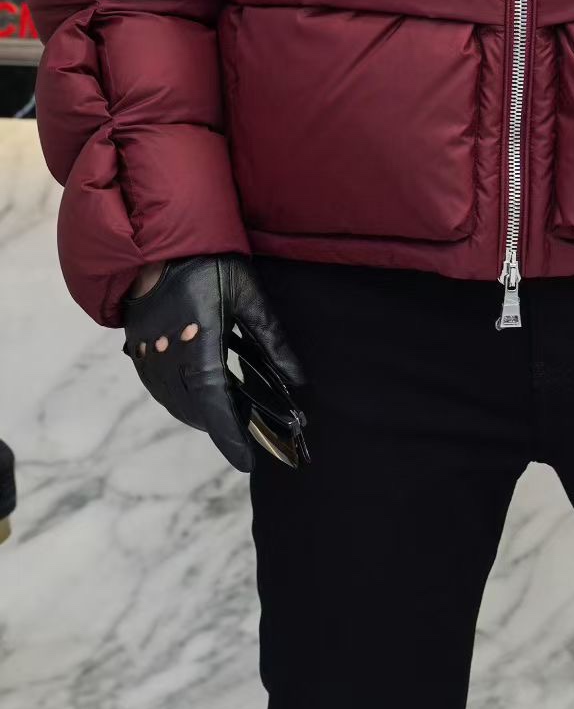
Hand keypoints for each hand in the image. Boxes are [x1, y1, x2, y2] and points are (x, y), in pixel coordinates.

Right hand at [121, 253, 305, 471]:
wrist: (158, 244)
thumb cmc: (208, 264)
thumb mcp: (248, 295)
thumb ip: (272, 339)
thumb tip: (298, 378)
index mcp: (199, 345)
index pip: (216, 406)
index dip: (232, 438)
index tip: (248, 463)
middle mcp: (169, 357)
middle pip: (196, 410)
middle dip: (223, 427)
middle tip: (251, 437)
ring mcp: (149, 356)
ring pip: (176, 403)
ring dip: (202, 415)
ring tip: (229, 418)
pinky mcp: (139, 350)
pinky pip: (160, 389)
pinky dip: (182, 400)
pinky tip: (199, 397)